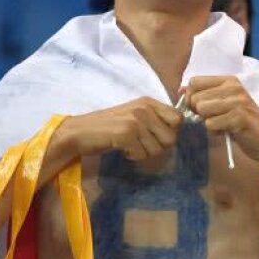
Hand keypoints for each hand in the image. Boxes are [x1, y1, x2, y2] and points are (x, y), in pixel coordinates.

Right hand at [58, 97, 181, 160]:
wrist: (79, 132)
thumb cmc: (109, 126)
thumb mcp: (135, 116)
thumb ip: (156, 119)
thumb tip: (177, 132)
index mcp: (149, 102)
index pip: (178, 118)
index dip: (170, 131)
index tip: (154, 135)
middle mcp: (144, 108)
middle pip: (171, 138)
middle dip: (157, 146)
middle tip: (140, 143)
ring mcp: (135, 120)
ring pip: (157, 149)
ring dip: (143, 152)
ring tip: (129, 144)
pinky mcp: (126, 133)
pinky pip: (142, 154)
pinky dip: (132, 156)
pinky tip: (121, 148)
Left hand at [184, 76, 258, 169]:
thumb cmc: (244, 122)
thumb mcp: (224, 103)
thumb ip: (204, 95)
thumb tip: (180, 91)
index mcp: (230, 81)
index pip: (195, 82)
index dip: (192, 97)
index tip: (202, 108)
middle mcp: (234, 87)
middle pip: (196, 98)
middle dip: (200, 113)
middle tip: (217, 119)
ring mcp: (238, 102)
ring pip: (202, 110)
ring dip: (208, 122)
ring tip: (223, 124)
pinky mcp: (239, 118)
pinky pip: (210, 124)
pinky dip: (216, 132)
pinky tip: (228, 131)